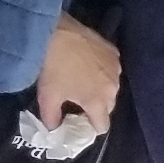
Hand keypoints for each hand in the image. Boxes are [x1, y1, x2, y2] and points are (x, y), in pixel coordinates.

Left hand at [37, 13, 122, 133]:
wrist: (55, 32)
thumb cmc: (52, 68)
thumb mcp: (47, 98)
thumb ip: (52, 120)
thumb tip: (54, 130)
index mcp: (98, 102)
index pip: (102, 126)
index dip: (90, 126)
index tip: (77, 119)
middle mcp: (113, 88)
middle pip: (108, 107)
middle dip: (96, 106)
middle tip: (78, 98)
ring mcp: (116, 68)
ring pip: (111, 87)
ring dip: (100, 87)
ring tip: (83, 78)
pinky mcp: (114, 51)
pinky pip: (111, 69)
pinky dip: (102, 70)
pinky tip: (88, 62)